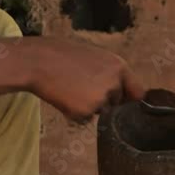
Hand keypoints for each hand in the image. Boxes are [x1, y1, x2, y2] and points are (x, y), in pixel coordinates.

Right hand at [25, 37, 144, 121]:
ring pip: (100, 111)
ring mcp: (101, 99)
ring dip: (88, 107)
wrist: (36, 61)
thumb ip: (110, 72)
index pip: (138, 92)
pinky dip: (74, 114)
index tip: (124, 103)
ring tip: (70, 89)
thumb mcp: (94, 56)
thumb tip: (123, 88)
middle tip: (81, 87)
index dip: (129, 98)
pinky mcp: (85, 112)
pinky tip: (63, 98)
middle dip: (103, 100)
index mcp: (119, 67)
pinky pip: (84, 120)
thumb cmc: (61, 55)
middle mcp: (114, 84)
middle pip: (117, 103)